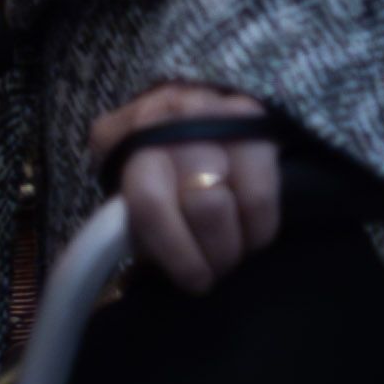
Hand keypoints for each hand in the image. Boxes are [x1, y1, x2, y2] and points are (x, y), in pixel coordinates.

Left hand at [89, 85, 280, 295]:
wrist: (188, 103)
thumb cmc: (153, 161)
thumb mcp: (127, 183)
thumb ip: (129, 220)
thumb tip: (148, 277)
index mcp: (121, 137)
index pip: (150, 204)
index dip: (177, 252)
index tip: (193, 280)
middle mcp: (164, 117)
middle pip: (202, 206)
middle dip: (213, 254)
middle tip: (215, 270)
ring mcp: (208, 111)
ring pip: (230, 200)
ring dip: (235, 245)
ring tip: (232, 254)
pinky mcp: (250, 116)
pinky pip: (262, 191)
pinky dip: (260, 227)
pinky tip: (251, 234)